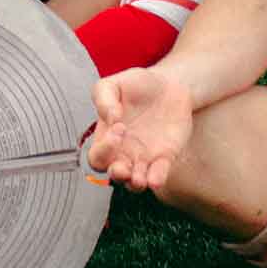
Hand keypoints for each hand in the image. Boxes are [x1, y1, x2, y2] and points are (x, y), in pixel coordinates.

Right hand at [85, 65, 191, 193]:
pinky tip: (155, 179)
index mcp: (107, 138)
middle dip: (117, 175)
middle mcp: (124, 152)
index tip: (118, 128)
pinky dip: (157, 178)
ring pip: (135, 182)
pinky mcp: (165, 157)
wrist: (169, 85)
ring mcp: (144, 157)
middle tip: (122, 166)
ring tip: (138, 179)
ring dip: (135, 183)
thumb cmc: (137, 86)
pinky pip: (159, 174)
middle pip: (114, 175)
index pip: (97, 156)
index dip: (104, 149)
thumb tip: (109, 117)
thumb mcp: (114, 84)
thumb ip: (103, 98)